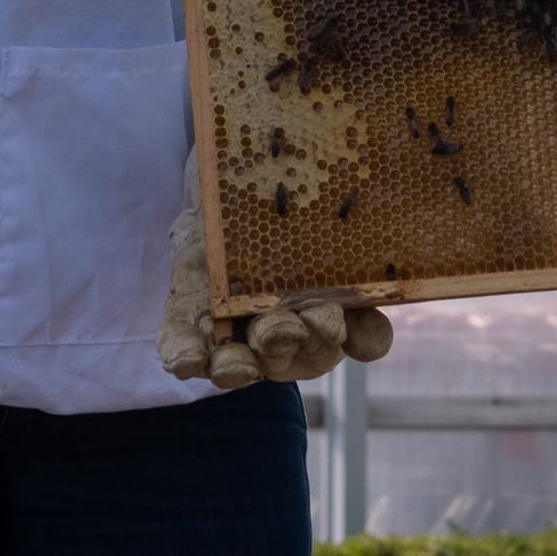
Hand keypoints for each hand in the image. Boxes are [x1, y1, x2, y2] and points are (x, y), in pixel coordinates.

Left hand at [156, 144, 396, 384]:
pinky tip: (184, 362)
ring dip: (235, 366)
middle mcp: (273, 341)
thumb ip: (359, 292)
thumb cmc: (294, 225)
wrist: (236, 189)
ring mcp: (229, 335)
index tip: (328, 316)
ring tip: (234, 362)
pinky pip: (185, 347)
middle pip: (280, 357)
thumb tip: (372, 346)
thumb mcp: (330, 245)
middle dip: (281, 343)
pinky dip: (186, 355)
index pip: (325, 345)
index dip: (327, 337)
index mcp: (316, 328)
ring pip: (234, 363)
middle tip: (281, 327)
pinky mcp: (186, 321)